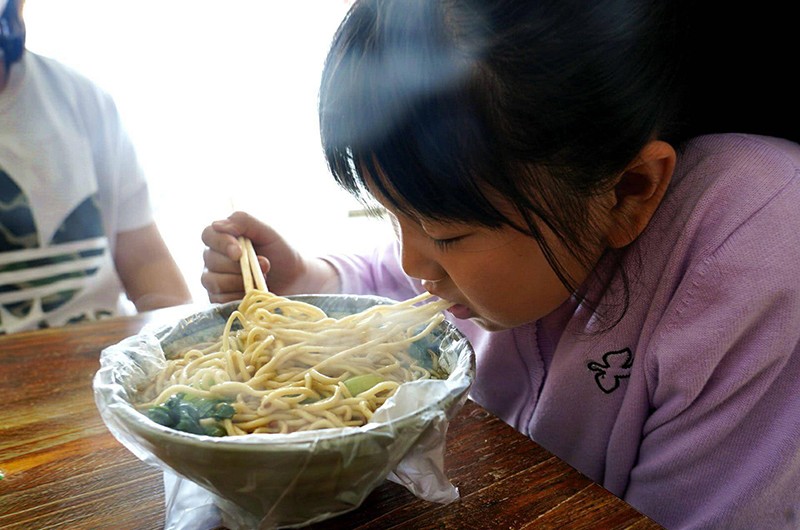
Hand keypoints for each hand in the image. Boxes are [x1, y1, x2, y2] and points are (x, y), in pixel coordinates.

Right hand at [200, 211, 339, 302]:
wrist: (296, 281)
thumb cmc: (282, 254)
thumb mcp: (268, 232)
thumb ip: (245, 222)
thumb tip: (217, 224)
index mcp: (224, 238)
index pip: (208, 235)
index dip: (221, 243)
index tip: (239, 252)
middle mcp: (215, 258)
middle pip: (211, 259)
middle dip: (238, 266)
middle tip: (265, 265)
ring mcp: (215, 279)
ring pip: (212, 280)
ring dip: (239, 281)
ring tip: (261, 279)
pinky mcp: (220, 299)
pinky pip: (218, 299)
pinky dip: (237, 296)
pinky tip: (252, 292)